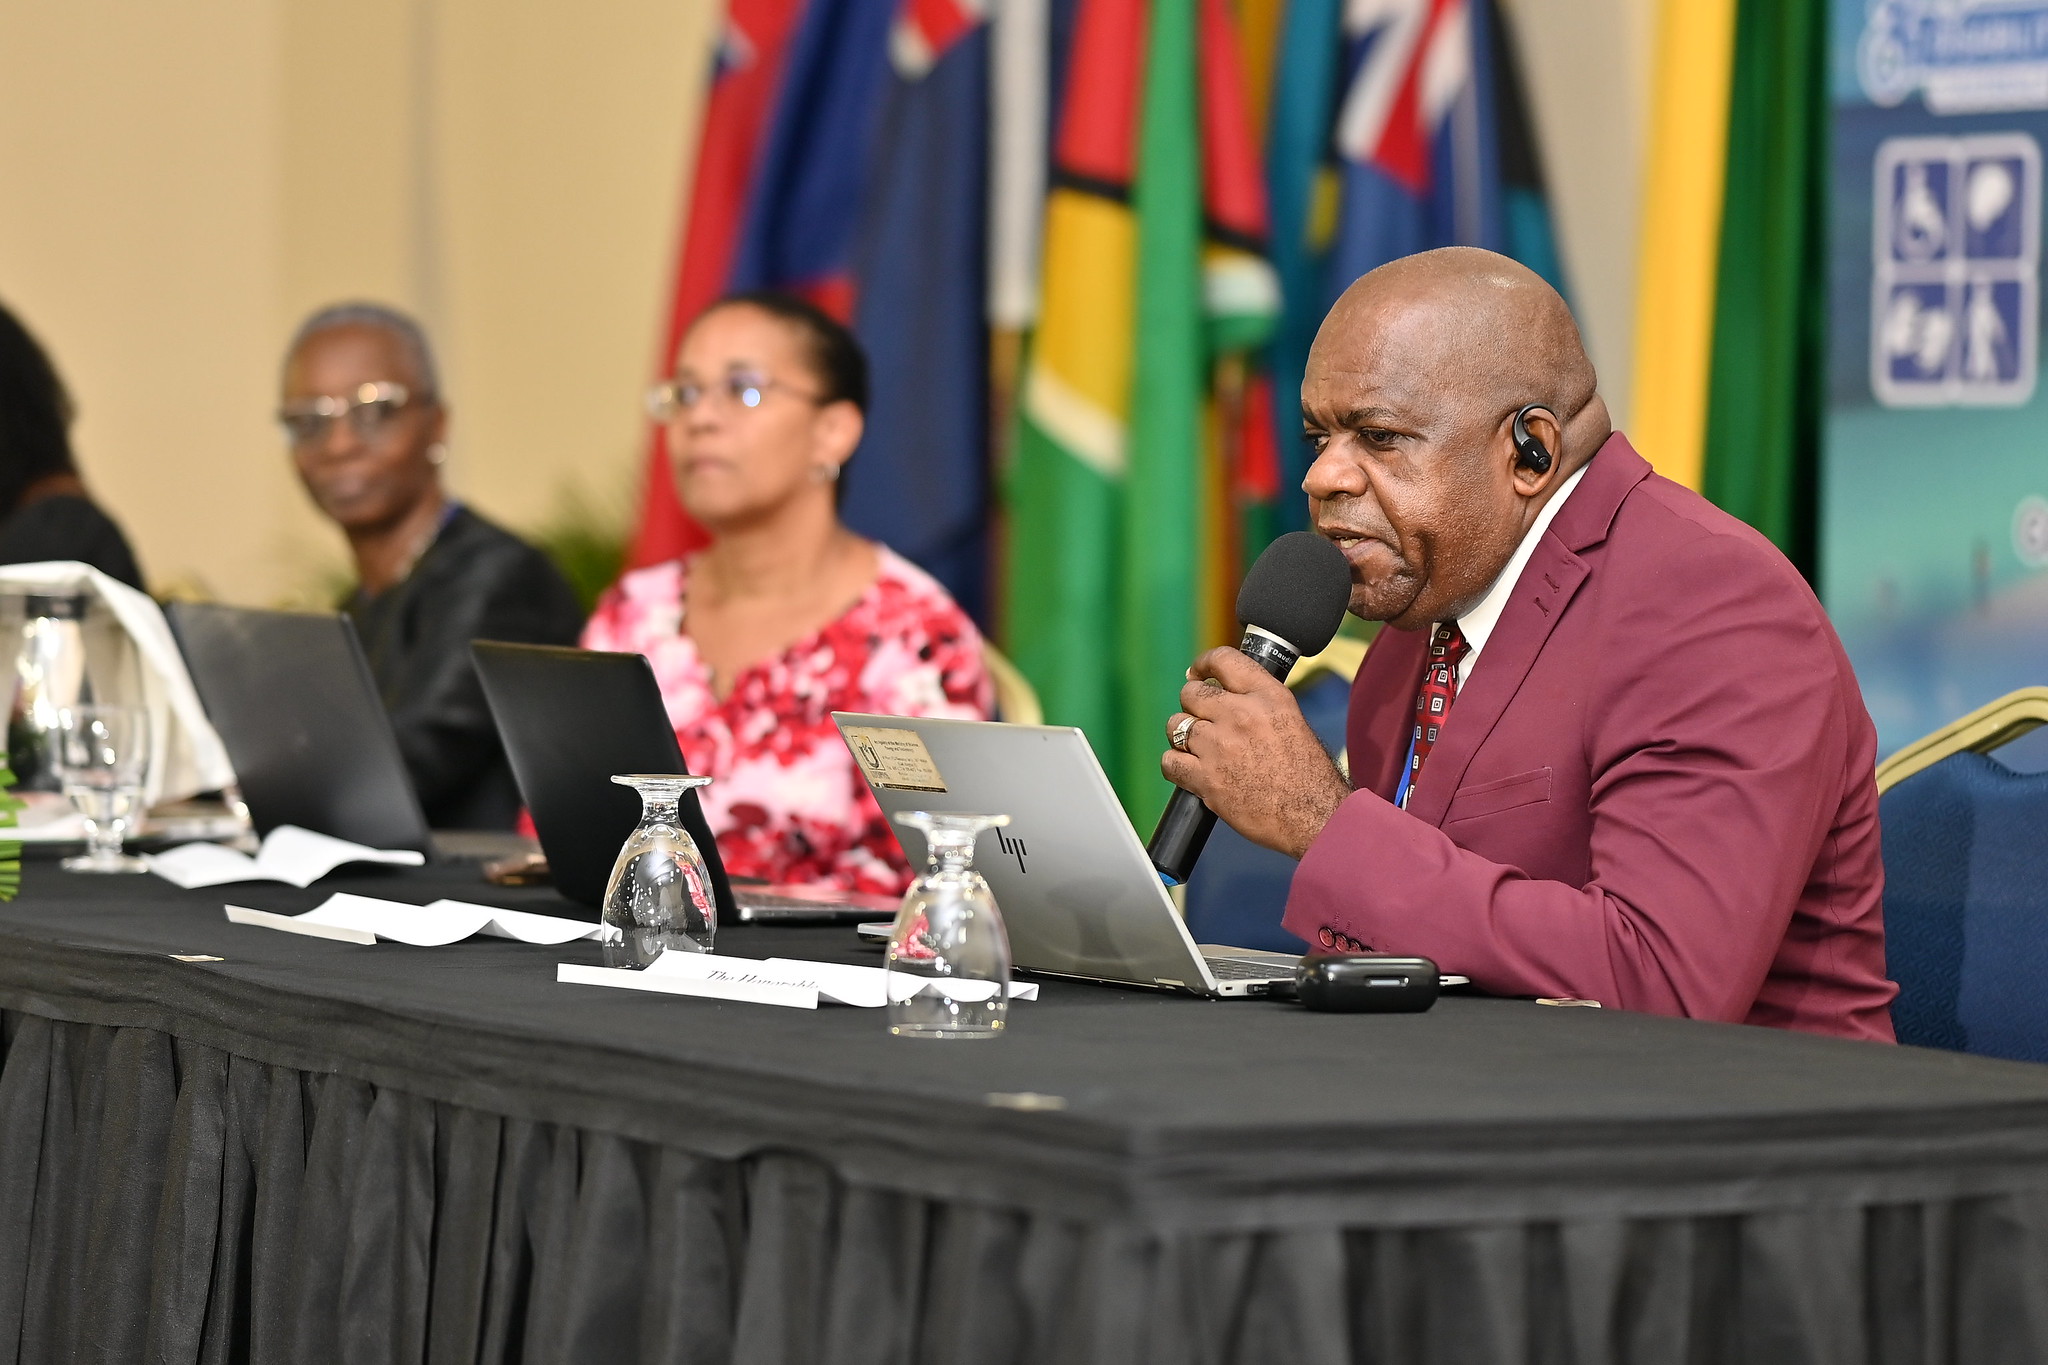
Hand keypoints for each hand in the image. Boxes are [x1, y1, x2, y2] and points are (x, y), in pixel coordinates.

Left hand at [1160, 647, 1351, 858]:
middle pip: (1191, 694)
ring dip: (1182, 736)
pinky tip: (1189, 770)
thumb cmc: (1309, 775)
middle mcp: (1241, 715)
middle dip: (1192, 706)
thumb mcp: (1291, 721)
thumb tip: (1228, 695)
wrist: (1314, 817)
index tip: (1196, 674)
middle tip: (1202, 721)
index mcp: (1267, 697)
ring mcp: (1220, 747)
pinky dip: (1175, 766)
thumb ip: (1259, 703)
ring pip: (1176, 726)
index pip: (1223, 660)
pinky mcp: (1207, 779)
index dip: (1203, 664)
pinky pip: (1170, 761)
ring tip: (1198, 748)